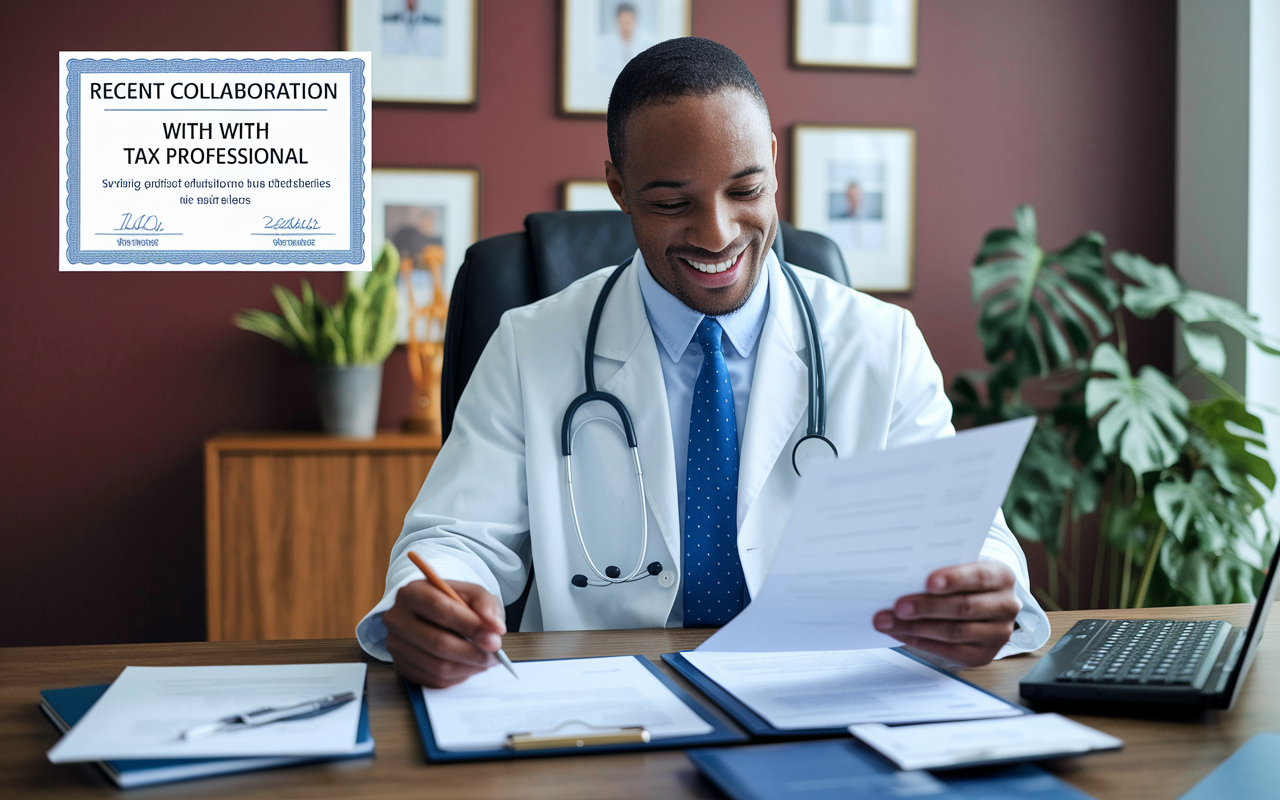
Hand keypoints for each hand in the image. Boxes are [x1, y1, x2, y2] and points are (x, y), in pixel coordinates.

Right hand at [383, 578, 506, 687]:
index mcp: (411, 592)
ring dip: (469, 667)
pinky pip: (434, 679)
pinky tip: (469, 665)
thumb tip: (495, 628)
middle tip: (495, 653)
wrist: (432, 614)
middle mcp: (397, 619)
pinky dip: (458, 676)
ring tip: (486, 660)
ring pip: (438, 666)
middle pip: (438, 642)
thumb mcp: (472, 593)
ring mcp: (396, 645)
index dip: (470, 625)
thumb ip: (486, 604)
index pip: (440, 609)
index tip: (495, 637)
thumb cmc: (454, 602)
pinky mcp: (402, 666)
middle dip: (473, 652)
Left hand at [872, 562, 1019, 667]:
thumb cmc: (962, 578)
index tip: (928, 582)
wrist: (982, 602)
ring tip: (886, 621)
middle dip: (926, 607)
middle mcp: (1007, 606)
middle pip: (963, 608)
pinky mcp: (984, 655)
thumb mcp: (959, 565)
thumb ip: (939, 567)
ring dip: (915, 627)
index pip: (979, 577)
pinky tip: (898, 633)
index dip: (954, 579)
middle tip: (897, 606)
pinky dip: (920, 642)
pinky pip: (949, 651)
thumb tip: (900, 574)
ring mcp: (998, 634)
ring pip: (954, 632)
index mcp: (1002, 576)